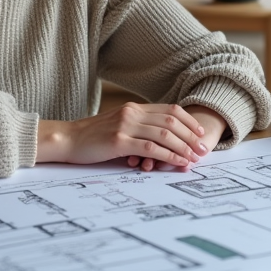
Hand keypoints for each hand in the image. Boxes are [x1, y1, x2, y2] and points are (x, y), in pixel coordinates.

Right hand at [37, 102, 210, 168]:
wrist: (67, 139)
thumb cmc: (91, 137)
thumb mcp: (117, 125)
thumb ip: (136, 126)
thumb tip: (160, 138)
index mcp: (133, 108)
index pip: (170, 109)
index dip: (188, 121)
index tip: (200, 134)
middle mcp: (132, 113)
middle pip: (171, 120)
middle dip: (191, 136)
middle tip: (203, 150)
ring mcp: (126, 125)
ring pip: (164, 133)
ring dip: (183, 147)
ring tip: (194, 158)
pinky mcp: (119, 141)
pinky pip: (151, 147)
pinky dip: (169, 155)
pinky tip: (178, 162)